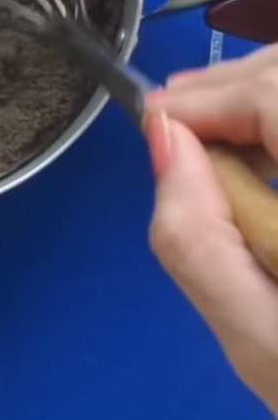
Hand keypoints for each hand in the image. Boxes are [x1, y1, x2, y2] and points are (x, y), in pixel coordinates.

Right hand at [146, 50, 277, 417]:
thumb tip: (162, 135)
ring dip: (251, 91)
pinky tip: (248, 131)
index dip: (211, 99)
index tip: (154, 116)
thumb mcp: (253, 334)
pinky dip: (270, 109)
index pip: (276, 101)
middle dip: (226, 86)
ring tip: (198, 116)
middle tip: (166, 110)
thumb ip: (196, 236)